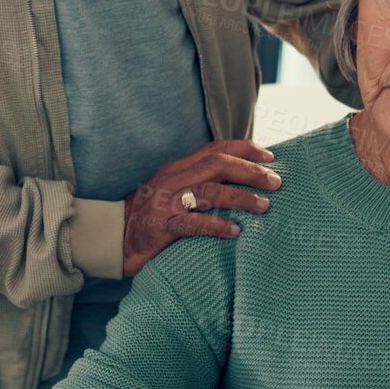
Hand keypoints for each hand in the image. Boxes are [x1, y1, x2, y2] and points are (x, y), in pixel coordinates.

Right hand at [122, 139, 280, 276]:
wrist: (113, 240)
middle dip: (250, 172)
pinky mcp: (161, 227)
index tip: (271, 158)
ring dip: (241, 198)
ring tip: (264, 206)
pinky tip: (236, 232)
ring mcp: (165, 203)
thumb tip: (240, 181)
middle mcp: (172, 179)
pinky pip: (193, 224)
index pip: (215, 149)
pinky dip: (217, 226)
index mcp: (177, 167)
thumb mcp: (173, 191)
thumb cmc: (151, 217)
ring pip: (209, 192)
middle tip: (276, 182)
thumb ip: (200, 182)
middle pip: (217, 165)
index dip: (245, 150)